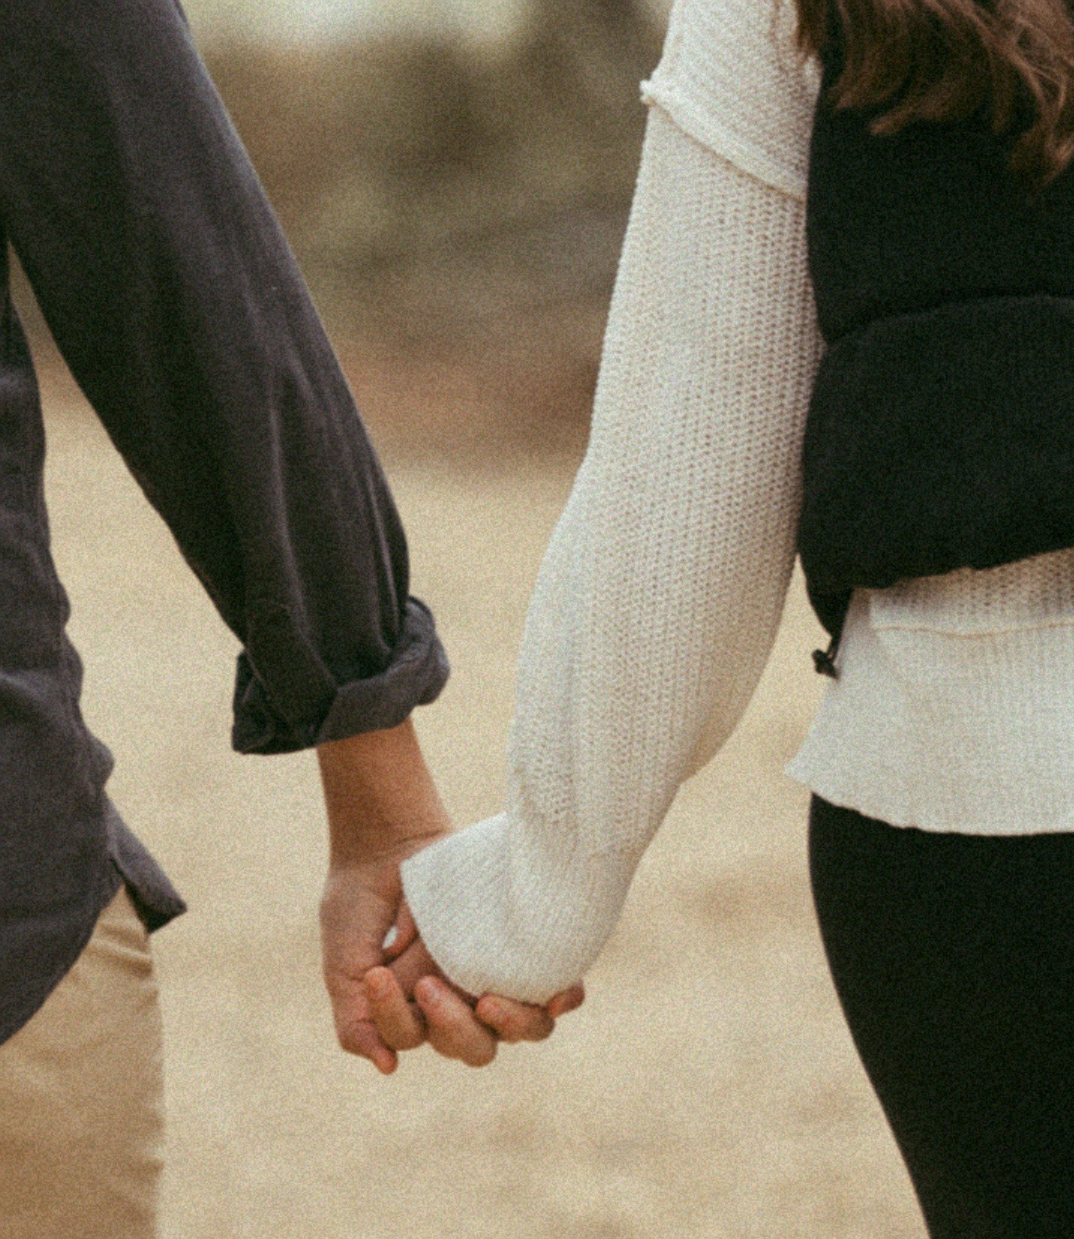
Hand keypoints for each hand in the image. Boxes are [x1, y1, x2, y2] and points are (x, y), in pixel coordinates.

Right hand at [321, 856, 583, 1071]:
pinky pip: (564, 989)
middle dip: (452, 1026)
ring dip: (510, 1023)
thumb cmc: (361, 907)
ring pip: (525, 1029)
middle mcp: (464, 1002)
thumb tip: (389, 1067)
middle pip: (477, 1047)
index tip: (378, 974)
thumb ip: (357, 1023)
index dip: (398, 1020)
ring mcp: (498, 976)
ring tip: (486, 1000)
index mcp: (421, 1017)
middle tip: (429, 984)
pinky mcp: (526, 949)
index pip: (421, 1040)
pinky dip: (566, 998)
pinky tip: (556, 996)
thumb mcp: (346, 969)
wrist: (388, 844)